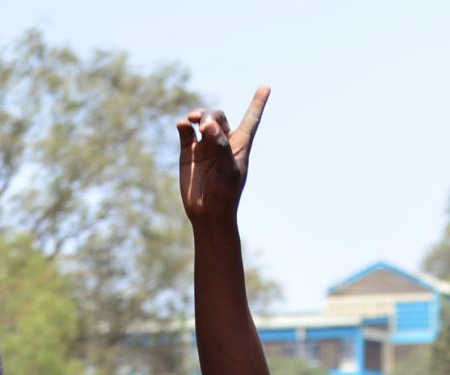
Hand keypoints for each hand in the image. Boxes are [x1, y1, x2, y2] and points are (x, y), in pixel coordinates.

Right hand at [176, 87, 269, 225]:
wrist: (207, 213)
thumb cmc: (225, 195)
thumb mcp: (228, 171)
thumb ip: (221, 147)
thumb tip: (208, 127)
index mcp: (240, 146)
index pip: (251, 119)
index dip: (257, 103)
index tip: (266, 86)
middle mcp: (222, 143)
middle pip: (218, 116)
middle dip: (210, 115)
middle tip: (204, 125)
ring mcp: (204, 146)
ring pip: (202, 120)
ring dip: (198, 116)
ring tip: (192, 121)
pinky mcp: (188, 152)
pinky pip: (185, 131)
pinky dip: (184, 125)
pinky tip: (183, 126)